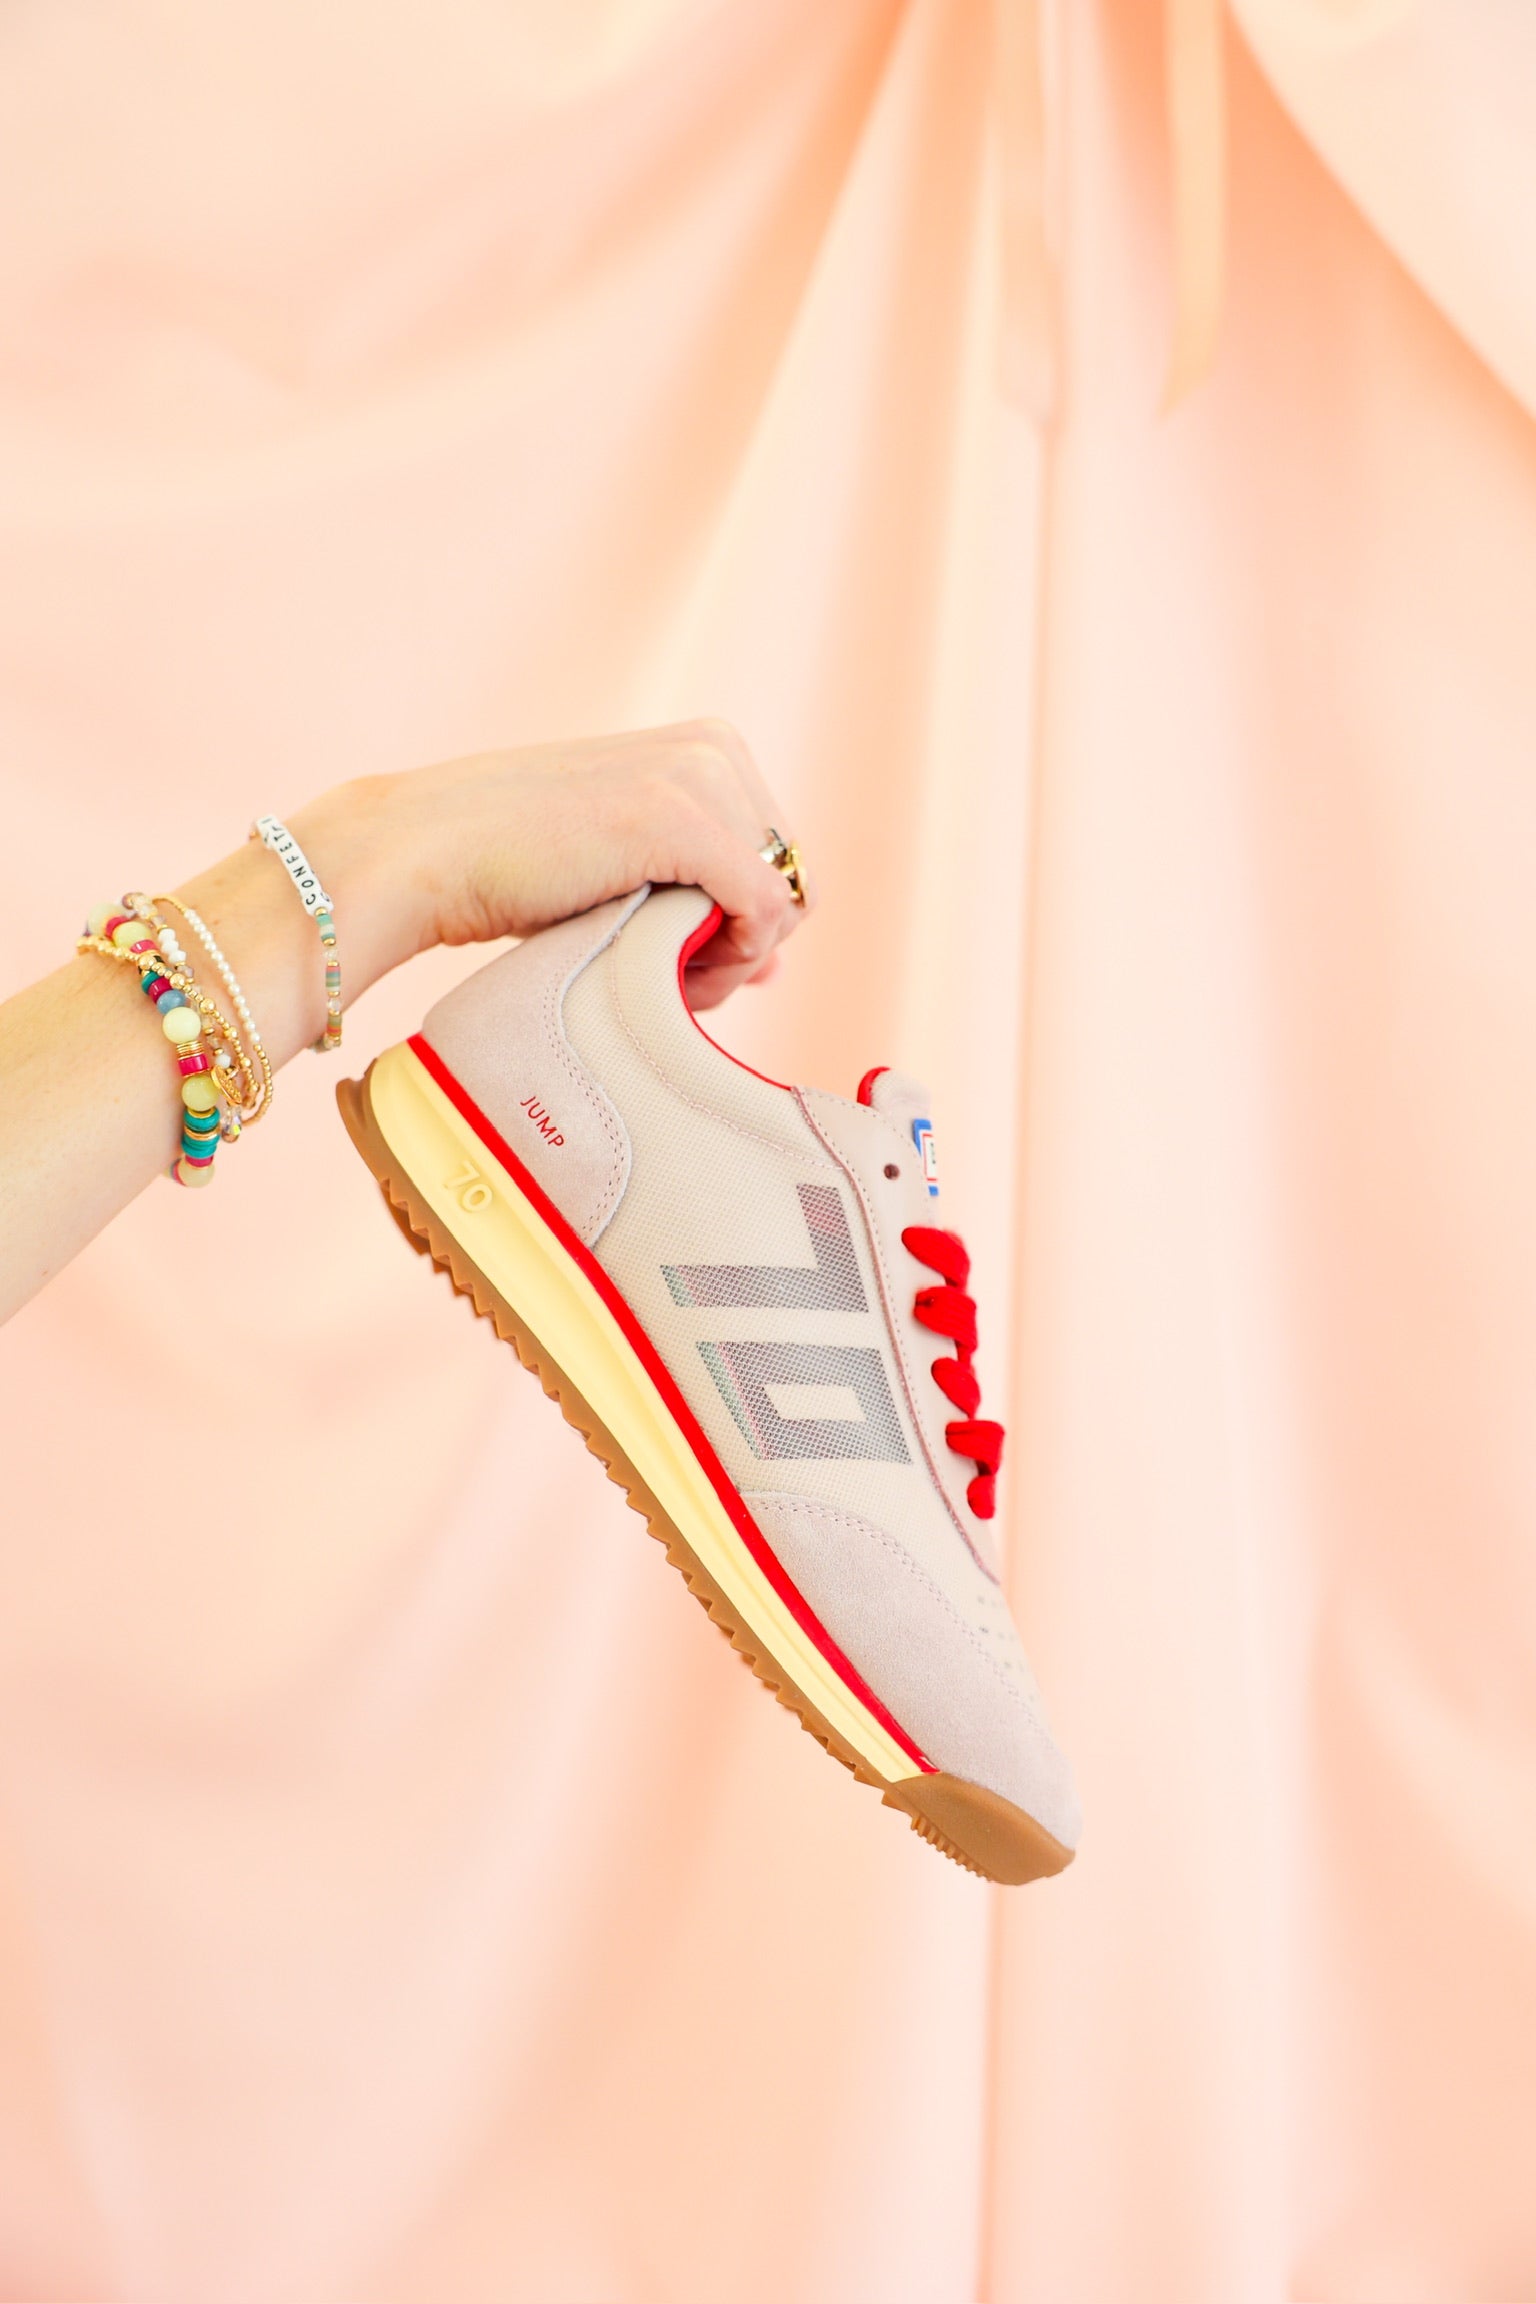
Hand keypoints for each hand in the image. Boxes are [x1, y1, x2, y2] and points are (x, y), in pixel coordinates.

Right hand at [291, 720, 809, 1010]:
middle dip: (743, 947)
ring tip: (659, 982)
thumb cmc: (511, 872)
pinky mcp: (682, 821)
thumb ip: (703, 901)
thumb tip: (777, 966)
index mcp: (707, 745)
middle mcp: (715, 747)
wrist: (421, 853)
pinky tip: (667, 978)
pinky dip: (729, 963)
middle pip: (791, 881)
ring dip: (730, 962)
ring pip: (783, 903)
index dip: (746, 926)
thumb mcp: (625, 877)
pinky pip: (765, 912)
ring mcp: (700, 777)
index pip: (781, 858)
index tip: (682, 964)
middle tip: (670, 983)